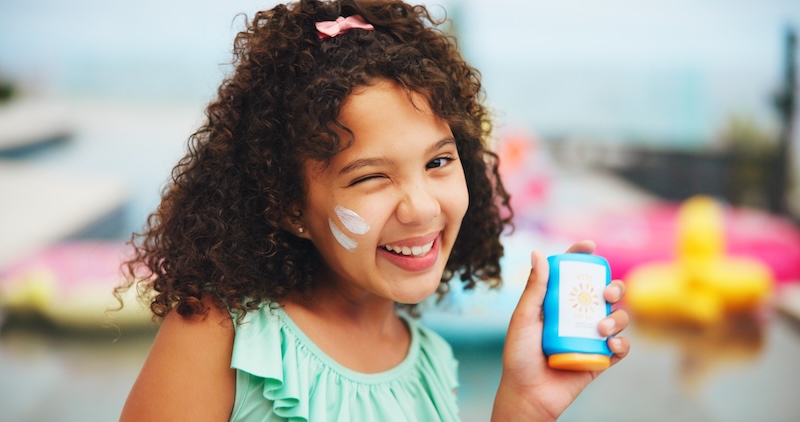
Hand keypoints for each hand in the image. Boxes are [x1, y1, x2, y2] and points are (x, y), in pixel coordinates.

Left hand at [491, 240, 629, 420]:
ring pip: (618, 317)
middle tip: (606, 292)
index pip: (573, 274)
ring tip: (601, 329)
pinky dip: (622, 343)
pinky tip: (611, 344)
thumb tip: (538, 253)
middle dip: (614, 286)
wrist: (528, 393)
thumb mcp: (523, 318)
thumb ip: (534, 288)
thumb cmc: (520, 356)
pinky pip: (621, 347)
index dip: (583, 257)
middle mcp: (578, 316)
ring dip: (617, 318)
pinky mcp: (601, 358)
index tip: (590, 247)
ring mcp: (591, 337)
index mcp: (558, 303)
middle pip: (605, 292)